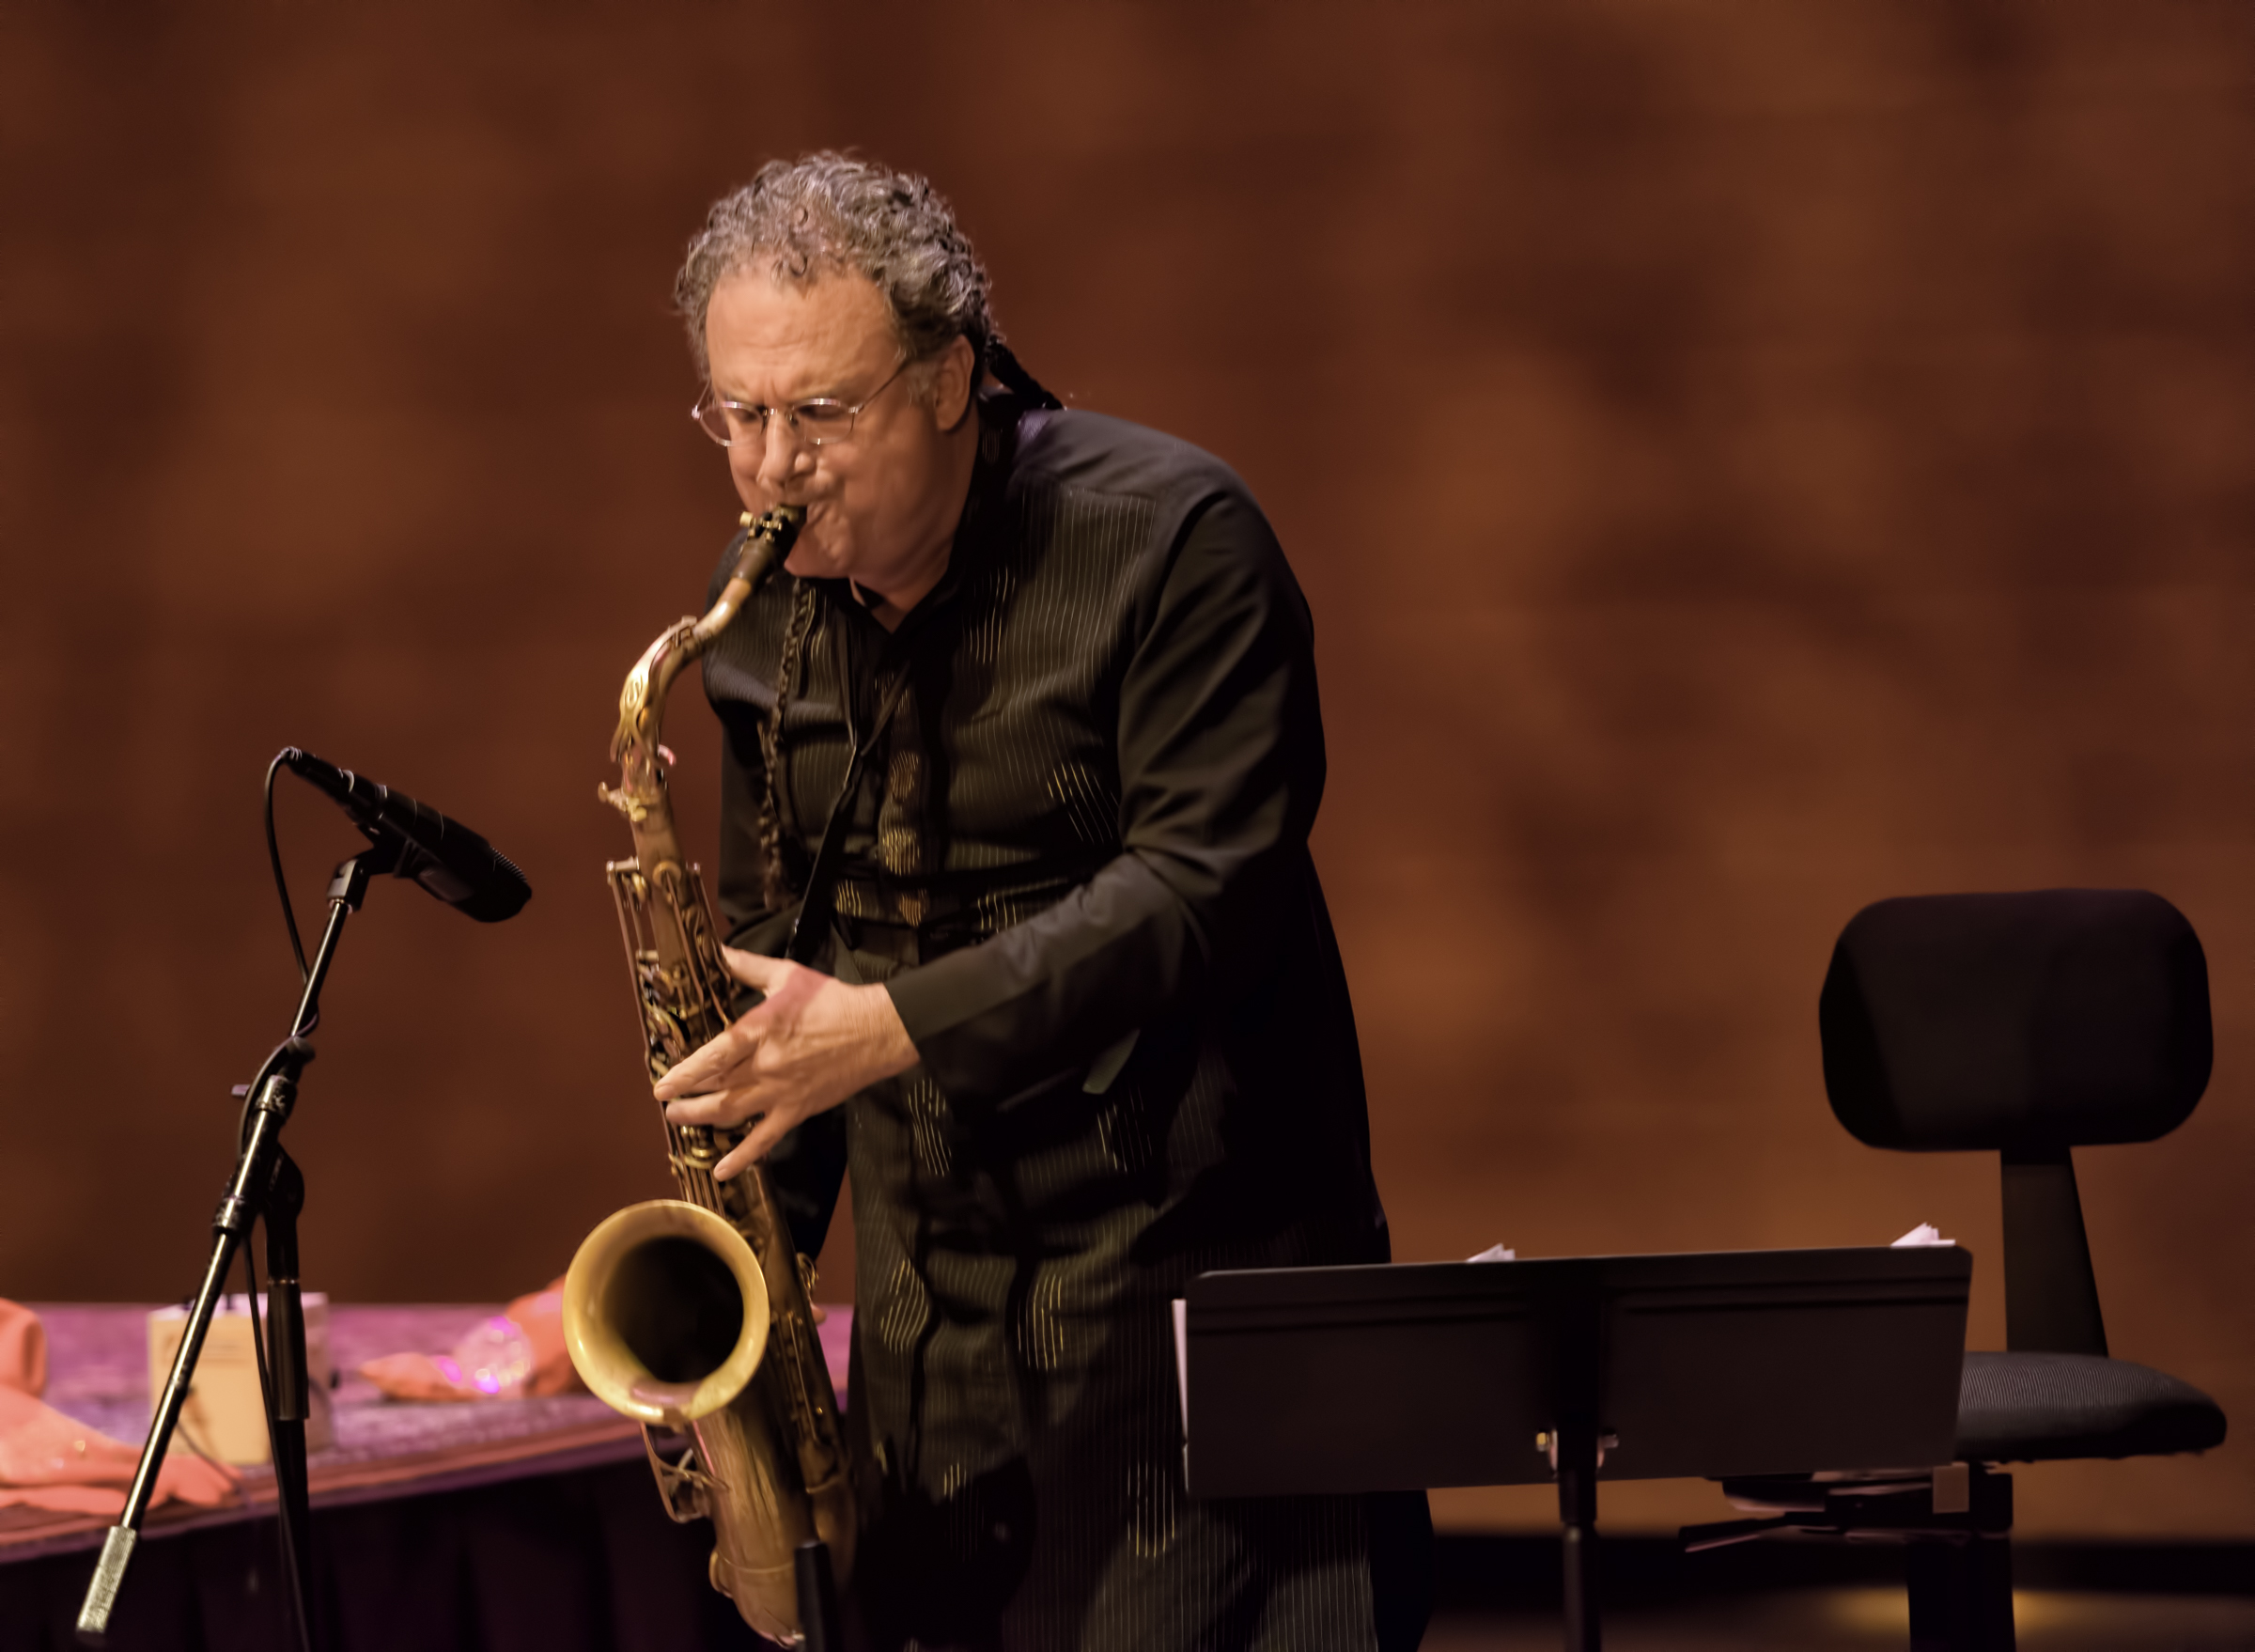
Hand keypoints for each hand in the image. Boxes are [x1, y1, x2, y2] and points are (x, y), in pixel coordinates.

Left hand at [655, 948, 916, 1179]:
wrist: (876, 1031)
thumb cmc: (833, 1001)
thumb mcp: (788, 976)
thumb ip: (748, 966)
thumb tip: (718, 952)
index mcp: (760, 1030)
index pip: (713, 1057)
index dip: (684, 1074)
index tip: (662, 1084)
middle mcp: (765, 1065)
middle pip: (715, 1088)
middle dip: (686, 1099)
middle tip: (666, 1103)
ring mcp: (780, 1092)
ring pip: (731, 1113)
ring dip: (701, 1120)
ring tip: (680, 1120)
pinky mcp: (797, 1110)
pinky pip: (765, 1139)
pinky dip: (742, 1157)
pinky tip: (722, 1171)